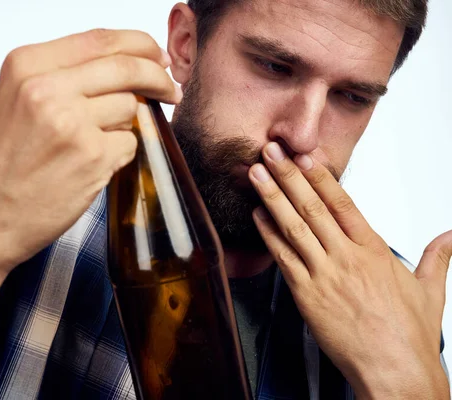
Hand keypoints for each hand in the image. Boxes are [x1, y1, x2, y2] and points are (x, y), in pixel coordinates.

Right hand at [0, 29, 181, 271]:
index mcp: (26, 65)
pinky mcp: (92, 156)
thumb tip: (127, 68)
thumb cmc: (1, 165)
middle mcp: (47, 88)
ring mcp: (72, 122)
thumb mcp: (17, 101)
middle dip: (158, 77)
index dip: (139, 44)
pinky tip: (92, 166)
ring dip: (126, 125)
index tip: (156, 55)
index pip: (101, 39)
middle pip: (127, 67)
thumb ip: (65, 77)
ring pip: (132, 108)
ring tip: (95, 145)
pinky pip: (130, 142)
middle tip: (170, 89)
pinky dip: (120, 153)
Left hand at [249, 142, 451, 398]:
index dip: (321, 176)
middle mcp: (346, 257)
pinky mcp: (306, 294)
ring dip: (272, 197)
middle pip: (312, 207)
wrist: (394, 369)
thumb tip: (451, 237)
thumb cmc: (409, 333)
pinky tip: (257, 215)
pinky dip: (268, 234)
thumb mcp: (431, 290)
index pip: (343, 202)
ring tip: (256, 174)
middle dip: (288, 175)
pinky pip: (283, 257)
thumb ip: (438, 257)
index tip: (306, 156)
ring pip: (293, 227)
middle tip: (271, 151)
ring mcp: (324, 274)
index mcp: (373, 250)